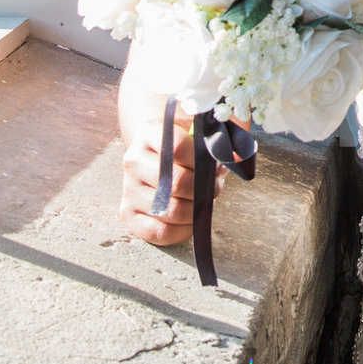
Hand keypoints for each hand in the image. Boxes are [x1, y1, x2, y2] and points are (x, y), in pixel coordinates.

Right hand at [116, 106, 243, 248]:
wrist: (156, 155)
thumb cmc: (185, 145)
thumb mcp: (199, 131)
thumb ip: (218, 139)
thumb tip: (234, 160)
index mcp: (151, 132)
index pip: (179, 148)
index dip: (205, 160)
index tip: (217, 164)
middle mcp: (133, 160)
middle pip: (177, 182)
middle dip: (204, 189)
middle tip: (214, 187)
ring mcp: (128, 188)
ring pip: (170, 210)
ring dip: (196, 211)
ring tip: (204, 202)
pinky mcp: (128, 214)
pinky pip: (159, 232)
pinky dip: (182, 231)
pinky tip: (191, 221)